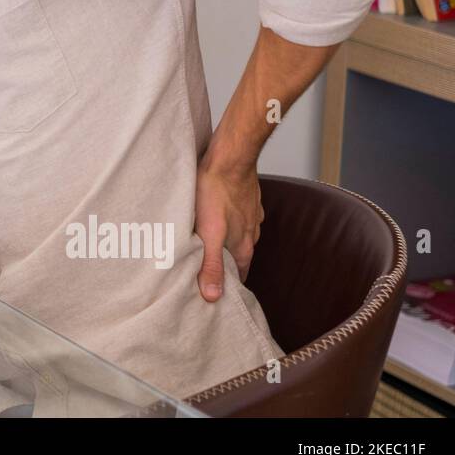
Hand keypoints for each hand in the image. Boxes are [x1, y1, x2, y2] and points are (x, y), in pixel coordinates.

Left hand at [193, 155, 263, 301]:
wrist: (230, 157)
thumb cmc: (215, 192)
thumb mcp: (209, 233)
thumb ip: (211, 265)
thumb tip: (213, 296)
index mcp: (243, 246)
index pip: (239, 275)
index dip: (227, 285)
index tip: (214, 293)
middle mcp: (251, 233)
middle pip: (237, 257)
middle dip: (223, 265)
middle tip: (203, 270)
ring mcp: (249, 215)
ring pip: (237, 236)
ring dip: (223, 242)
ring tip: (204, 245)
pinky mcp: (244, 199)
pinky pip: (236, 217)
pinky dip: (226, 222)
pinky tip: (213, 218)